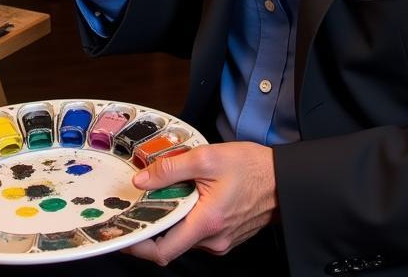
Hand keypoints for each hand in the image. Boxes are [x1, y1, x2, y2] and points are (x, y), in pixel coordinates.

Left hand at [125, 142, 277, 263]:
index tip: (123, 234)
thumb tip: (142, 180)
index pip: (163, 250)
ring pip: (185, 234)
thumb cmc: (252, 168)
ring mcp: (221, 240)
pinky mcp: (226, 235)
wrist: (285, 179)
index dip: (139, 246)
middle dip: (154, 221)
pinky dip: (188, 215)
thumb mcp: (208, 158)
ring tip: (169, 189)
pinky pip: (198, 230)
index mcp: (206, 223)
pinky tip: (189, 193)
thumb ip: (171, 168)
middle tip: (140, 200)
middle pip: (171, 240)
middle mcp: (213, 239)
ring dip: (173, 215)